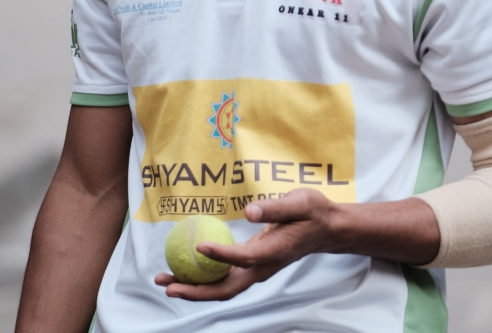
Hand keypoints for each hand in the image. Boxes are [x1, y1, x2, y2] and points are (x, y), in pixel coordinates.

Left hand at [154, 189, 337, 301]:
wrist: (326, 228)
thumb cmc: (313, 212)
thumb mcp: (299, 203)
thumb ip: (275, 207)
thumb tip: (249, 212)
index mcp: (272, 253)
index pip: (242, 259)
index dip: (220, 256)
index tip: (199, 246)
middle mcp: (261, 269)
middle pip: (224, 289)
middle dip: (193, 289)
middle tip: (165, 283)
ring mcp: (256, 270)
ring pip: (221, 288)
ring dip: (193, 288)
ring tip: (164, 280)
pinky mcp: (252, 266)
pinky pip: (225, 278)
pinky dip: (203, 278)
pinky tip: (186, 267)